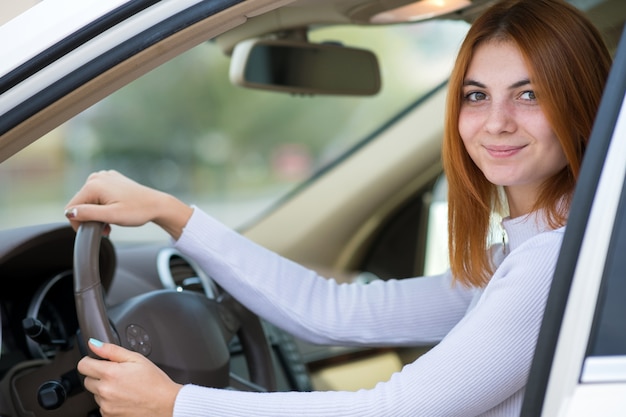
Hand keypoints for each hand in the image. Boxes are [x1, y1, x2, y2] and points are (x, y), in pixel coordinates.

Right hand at [65, 170, 192, 238]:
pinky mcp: (111, 179)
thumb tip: (70, 213)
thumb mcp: (111, 216)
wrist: (157, 205)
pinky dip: (103, 206)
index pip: (71, 208)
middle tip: (107, 229)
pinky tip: (114, 211)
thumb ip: (88, 214)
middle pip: (81, 204)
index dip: (79, 223)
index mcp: (93, 185)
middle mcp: (96, 177)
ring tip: (112, 221)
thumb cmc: (138, 211)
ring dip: (97, 214)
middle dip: (90, 219)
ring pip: (89, 200)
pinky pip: (98, 195)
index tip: (96, 231)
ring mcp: (104, 176)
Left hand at [78, 338, 182, 416]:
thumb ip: (112, 350)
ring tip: (124, 387)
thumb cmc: (154, 381)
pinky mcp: (109, 416)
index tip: (98, 361)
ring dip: (105, 389)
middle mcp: (105, 391)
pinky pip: (102, 406)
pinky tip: (124, 397)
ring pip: (95, 394)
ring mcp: (106, 406)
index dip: (91, 360)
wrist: (165, 404)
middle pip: (87, 380)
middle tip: (117, 374)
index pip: (83, 365)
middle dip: (99, 375)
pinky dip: (110, 401)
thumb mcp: (136, 358)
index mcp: (110, 373)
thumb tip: (94, 344)